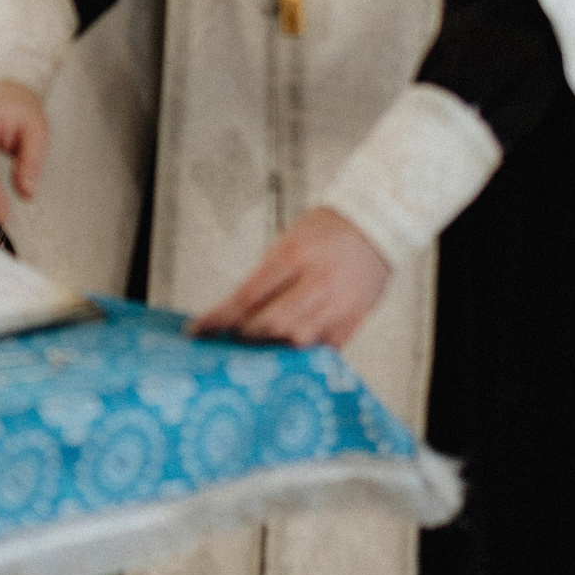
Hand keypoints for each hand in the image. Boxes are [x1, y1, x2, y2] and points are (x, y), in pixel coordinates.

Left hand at [188, 208, 392, 347]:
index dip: (218, 318)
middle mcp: (318, 282)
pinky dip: (302, 350)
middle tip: (237, 334)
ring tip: (265, 339)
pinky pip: (322, 348)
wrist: (377, 224)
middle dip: (247, 334)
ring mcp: (339, 304)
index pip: (246, 297)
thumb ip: (267, 278)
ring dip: (274, 345)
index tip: (197, 330)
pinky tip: (292, 343)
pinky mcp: (355, 319)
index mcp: (294, 255)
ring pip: (296, 341)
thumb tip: (236, 315)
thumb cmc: (325, 231)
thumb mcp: (288, 242)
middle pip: (270, 325)